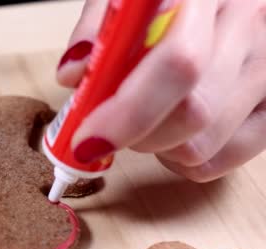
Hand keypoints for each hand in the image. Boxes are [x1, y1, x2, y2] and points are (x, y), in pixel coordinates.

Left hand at [56, 0, 265, 181]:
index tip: (88, 138)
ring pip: (204, 144)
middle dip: (135, 134)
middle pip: (193, 113)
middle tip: (109, 127)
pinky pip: (227, 157)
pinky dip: (186, 160)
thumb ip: (98, 27)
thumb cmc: (164, 1)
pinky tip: (173, 134)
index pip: (178, 63)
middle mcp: (250, 25)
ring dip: (158, 148)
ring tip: (146, 119)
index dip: (128, 112)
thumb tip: (74, 74)